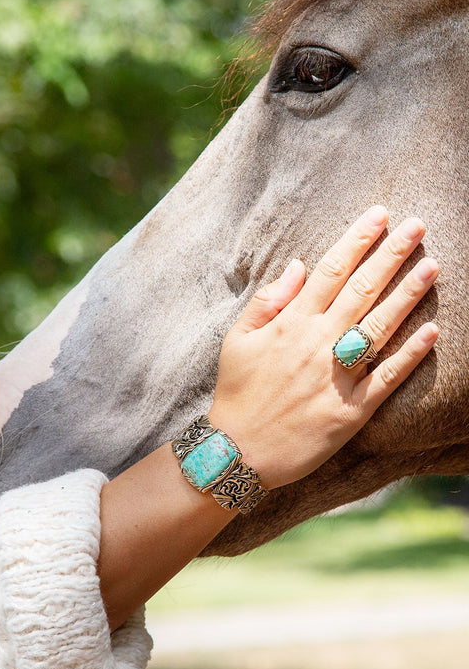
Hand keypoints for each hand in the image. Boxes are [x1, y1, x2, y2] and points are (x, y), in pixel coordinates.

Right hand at [207, 205, 437, 490]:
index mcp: (290, 323)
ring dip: (408, 294)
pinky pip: (387, 377)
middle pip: (361, 290)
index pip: (330, 270)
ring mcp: (337, 376)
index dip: (357, 240)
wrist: (237, 452)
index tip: (380, 216)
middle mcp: (317, 343)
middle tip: (418, 226)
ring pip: (379, 327)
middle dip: (391, 255)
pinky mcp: (352, 410)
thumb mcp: (237, 340)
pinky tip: (432, 331)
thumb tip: (299, 265)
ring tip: (432, 266)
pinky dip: (410, 354)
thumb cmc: (236, 393)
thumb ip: (268, 300)